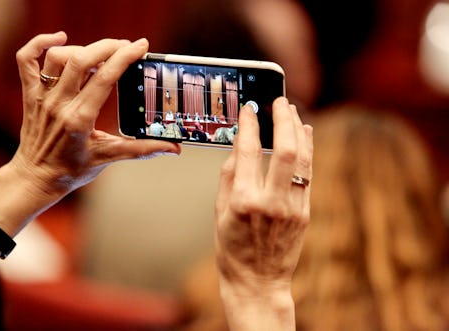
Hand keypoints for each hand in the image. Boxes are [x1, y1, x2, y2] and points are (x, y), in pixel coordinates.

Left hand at [0, 32, 180, 246]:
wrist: (36, 178)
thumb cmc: (71, 170)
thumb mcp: (109, 157)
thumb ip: (142, 150)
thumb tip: (174, 148)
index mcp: (81, 119)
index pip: (105, 78)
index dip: (125, 57)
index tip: (140, 46)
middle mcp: (59, 104)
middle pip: (82, 60)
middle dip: (108, 46)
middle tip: (126, 46)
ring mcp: (42, 97)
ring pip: (57, 56)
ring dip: (82, 48)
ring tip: (100, 55)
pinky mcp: (30, 94)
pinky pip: (26, 59)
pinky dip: (39, 42)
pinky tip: (59, 38)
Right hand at [215, 97, 312, 330]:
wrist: (258, 281)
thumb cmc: (233, 249)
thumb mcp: (219, 212)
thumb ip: (229, 177)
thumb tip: (239, 147)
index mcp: (243, 200)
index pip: (247, 150)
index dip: (249, 124)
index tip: (249, 109)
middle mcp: (270, 201)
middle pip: (285, 148)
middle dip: (283, 119)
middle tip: (279, 101)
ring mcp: (292, 207)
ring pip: (303, 159)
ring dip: (299, 130)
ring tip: (293, 111)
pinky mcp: (305, 212)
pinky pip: (309, 174)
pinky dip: (308, 151)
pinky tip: (305, 135)